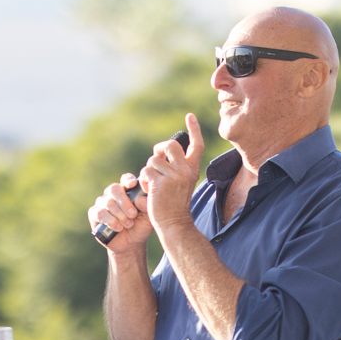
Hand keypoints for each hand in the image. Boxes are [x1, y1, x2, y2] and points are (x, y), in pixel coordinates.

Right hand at [87, 175, 151, 255]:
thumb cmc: (140, 227)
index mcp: (127, 190)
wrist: (130, 244)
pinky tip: (118, 227)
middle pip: (114, 189)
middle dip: (124, 202)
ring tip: (128, 224)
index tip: (132, 185)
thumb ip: (146, 206)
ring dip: (120, 215)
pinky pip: (100, 213)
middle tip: (133, 214)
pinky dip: (111, 221)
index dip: (127, 180)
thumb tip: (139, 198)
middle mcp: (113, 194)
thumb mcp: (149, 217)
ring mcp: (102, 203)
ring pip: (108, 202)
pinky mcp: (94, 213)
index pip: (125, 179)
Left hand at [139, 114, 206, 235]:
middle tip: (157, 157)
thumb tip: (161, 153)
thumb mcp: (182, 182)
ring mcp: (173, 176)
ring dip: (149, 171)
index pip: (197, 145)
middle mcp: (186, 171)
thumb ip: (175, 167)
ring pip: (153, 160)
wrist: (174, 223)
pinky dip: (144, 179)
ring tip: (153, 184)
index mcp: (193, 169)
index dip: (193, 129)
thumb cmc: (175, 203)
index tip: (190, 116)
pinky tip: (149, 190)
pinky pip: (146, 171)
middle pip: (170, 145)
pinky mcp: (160, 183)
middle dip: (159, 148)